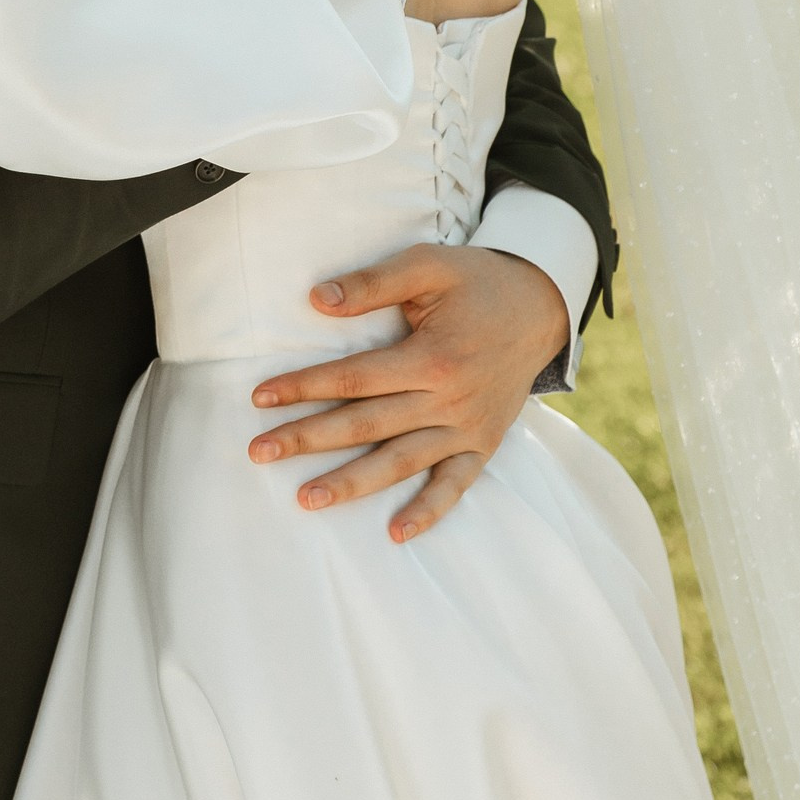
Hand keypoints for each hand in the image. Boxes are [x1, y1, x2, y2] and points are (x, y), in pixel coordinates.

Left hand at [244, 242, 568, 544]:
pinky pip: (455, 486)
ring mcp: (468, 428)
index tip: (260, 398)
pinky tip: (396, 533)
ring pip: (401, 462)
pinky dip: (429, 512)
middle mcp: (449, 400)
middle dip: (309, 439)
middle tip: (259, 452)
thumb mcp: (427, 266)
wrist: (540, 307)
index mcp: (431, 357)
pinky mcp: (484, 445)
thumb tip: (317, 299)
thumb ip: (373, 284)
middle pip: (367, 425)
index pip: (353, 379)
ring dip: (352, 483)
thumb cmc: (475, 282)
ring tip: (305, 498)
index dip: (304, 387)